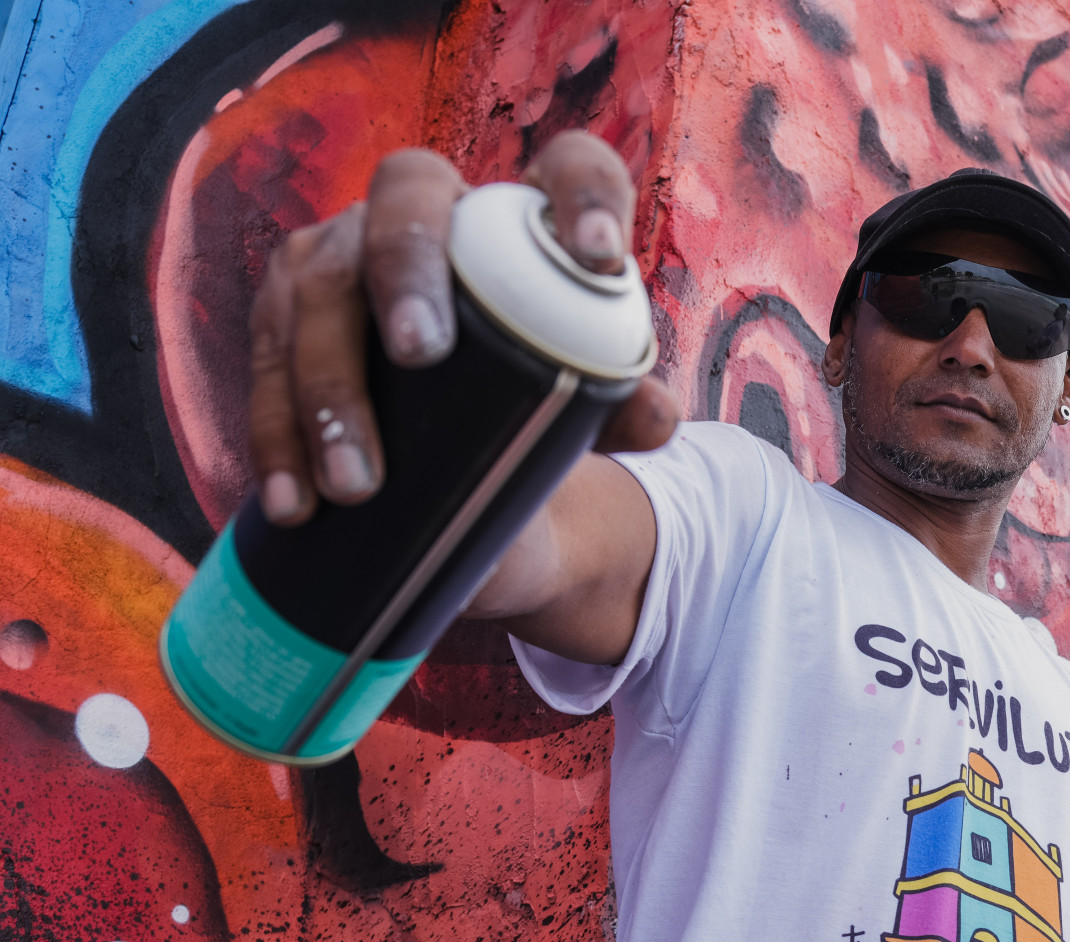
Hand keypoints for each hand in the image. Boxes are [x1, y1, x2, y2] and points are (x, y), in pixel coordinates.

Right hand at [246, 130, 672, 524]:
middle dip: (406, 267)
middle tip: (421, 351)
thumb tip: (657, 417)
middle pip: (405, 199)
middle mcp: (425, 212)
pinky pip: (266, 364)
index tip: (600, 254)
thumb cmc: (526, 395)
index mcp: (519, 221)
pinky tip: (291, 501)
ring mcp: (341, 252)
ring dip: (328, 387)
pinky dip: (277, 438)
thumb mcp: (574, 408)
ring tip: (356, 481)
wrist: (446, 434)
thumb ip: (618, 407)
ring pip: (317, 287)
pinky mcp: (282, 310)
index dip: (585, 194)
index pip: (568, 168)